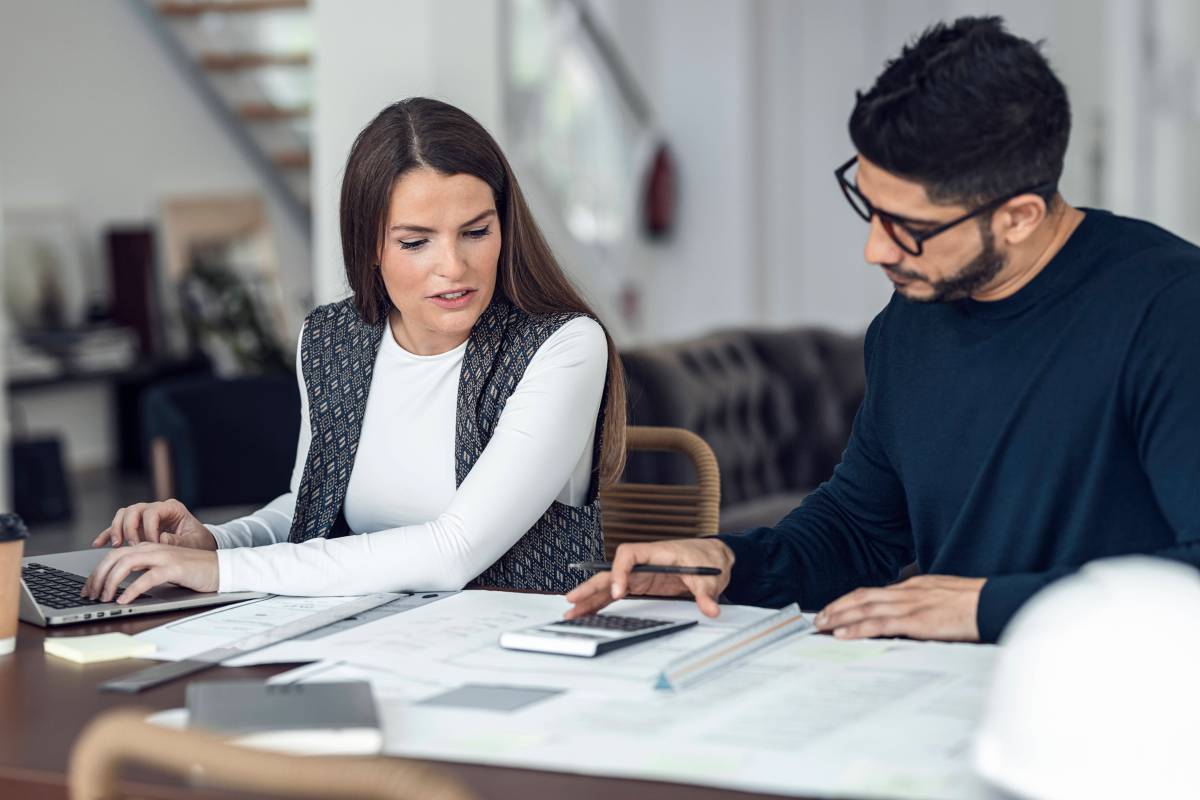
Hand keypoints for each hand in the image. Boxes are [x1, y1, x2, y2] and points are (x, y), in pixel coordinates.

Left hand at [81, 543, 218, 603]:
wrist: (220, 568)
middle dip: (97, 576)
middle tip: (91, 595)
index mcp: (148, 548)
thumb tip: (119, 586)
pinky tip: (124, 600)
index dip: (97, 572)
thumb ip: (143, 571)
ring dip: (110, 582)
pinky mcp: (174, 568)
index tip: (88, 588)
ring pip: (126, 564)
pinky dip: (132, 590)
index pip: (113, 555)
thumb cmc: (192, 572)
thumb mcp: (162, 569)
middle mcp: (152, 548)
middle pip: (115, 557)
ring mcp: (163, 557)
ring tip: (104, 598)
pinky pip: (147, 578)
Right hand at [93, 499, 214, 549]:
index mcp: (172, 508)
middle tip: (132, 545)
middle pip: (134, 510)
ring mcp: (145, 517)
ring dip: (117, 529)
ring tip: (118, 545)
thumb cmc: (199, 542)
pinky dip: (108, 534)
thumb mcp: (194, 542)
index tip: (152, 544)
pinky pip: (117, 528)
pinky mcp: (137, 528)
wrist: (199, 546)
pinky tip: (99, 543)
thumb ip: (178, 541)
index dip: (149, 528)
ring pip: (123, 515)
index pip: (153, 512)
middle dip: (130, 528)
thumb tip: (161, 539)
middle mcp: (156, 509)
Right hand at [564, 538, 734, 618]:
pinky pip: (617, 592)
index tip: (618, 592)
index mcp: (656, 553)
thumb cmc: (707, 558)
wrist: (712, 558)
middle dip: (592, 585)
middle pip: (611, 570)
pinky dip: (602, 601)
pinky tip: (589, 612)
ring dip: (591, 596)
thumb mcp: (708, 577)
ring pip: (609, 582)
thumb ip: (707, 594)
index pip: (628, 554)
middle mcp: (644, 562)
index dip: (620, 572)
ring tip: (573, 611)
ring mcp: (640, 574)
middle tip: (575, 599)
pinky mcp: (641, 584)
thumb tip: (711, 608)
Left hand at [813, 574, 985, 641]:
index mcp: (915, 586)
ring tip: (821, 625)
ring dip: (839, 617)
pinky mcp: (916, 620)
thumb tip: (914, 619)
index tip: (836, 608)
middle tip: (818, 617)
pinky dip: (857, 627)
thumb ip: (927, 606)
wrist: (996, 603)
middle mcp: (908, 592)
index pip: (875, 592)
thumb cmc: (978, 604)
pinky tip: (842, 633)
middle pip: (863, 596)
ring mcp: (911, 605)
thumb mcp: (946, 600)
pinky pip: (879, 623)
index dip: (852, 600)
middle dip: (838, 607)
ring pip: (865, 608)